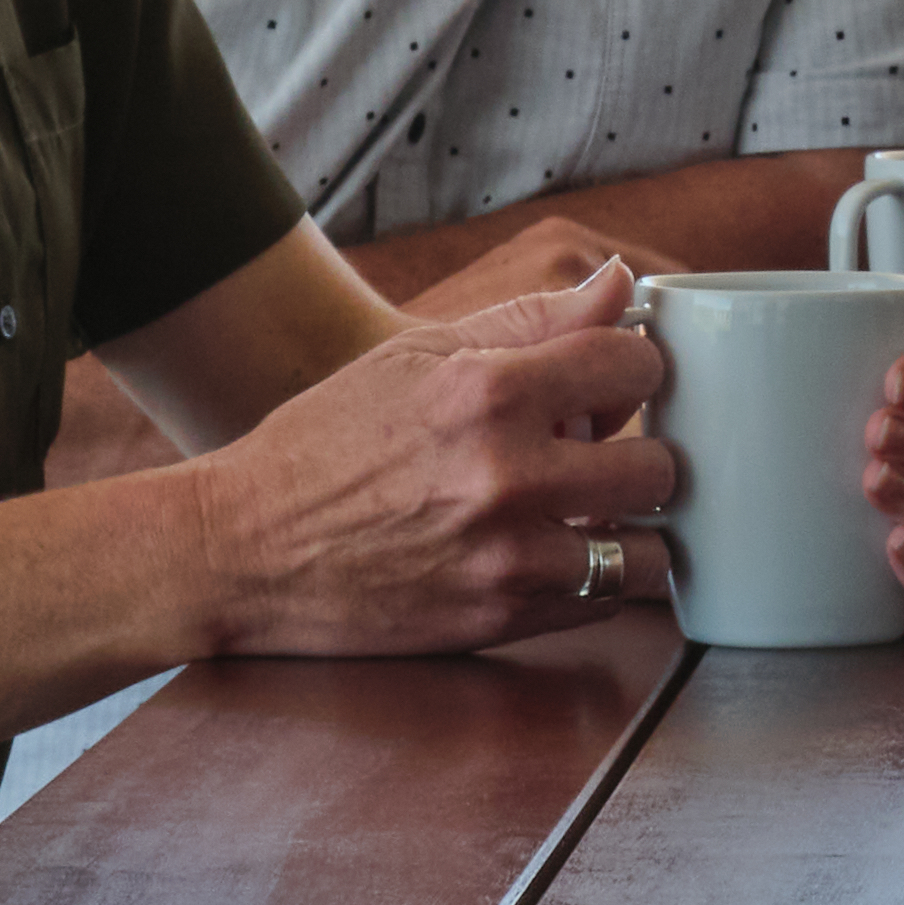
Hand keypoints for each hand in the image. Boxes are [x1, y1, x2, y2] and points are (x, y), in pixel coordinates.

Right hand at [184, 264, 675, 652]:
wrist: (243, 549)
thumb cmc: (327, 441)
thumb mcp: (417, 358)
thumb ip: (532, 321)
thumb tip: (623, 283)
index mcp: (485, 392)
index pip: (634, 363)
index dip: (636, 367)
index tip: (617, 380)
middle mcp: (503, 476)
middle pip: (660, 465)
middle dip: (643, 452)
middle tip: (608, 451)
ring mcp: (506, 558)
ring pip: (649, 549)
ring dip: (633, 527)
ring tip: (596, 510)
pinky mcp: (499, 621)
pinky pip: (603, 601)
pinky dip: (596, 578)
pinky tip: (559, 551)